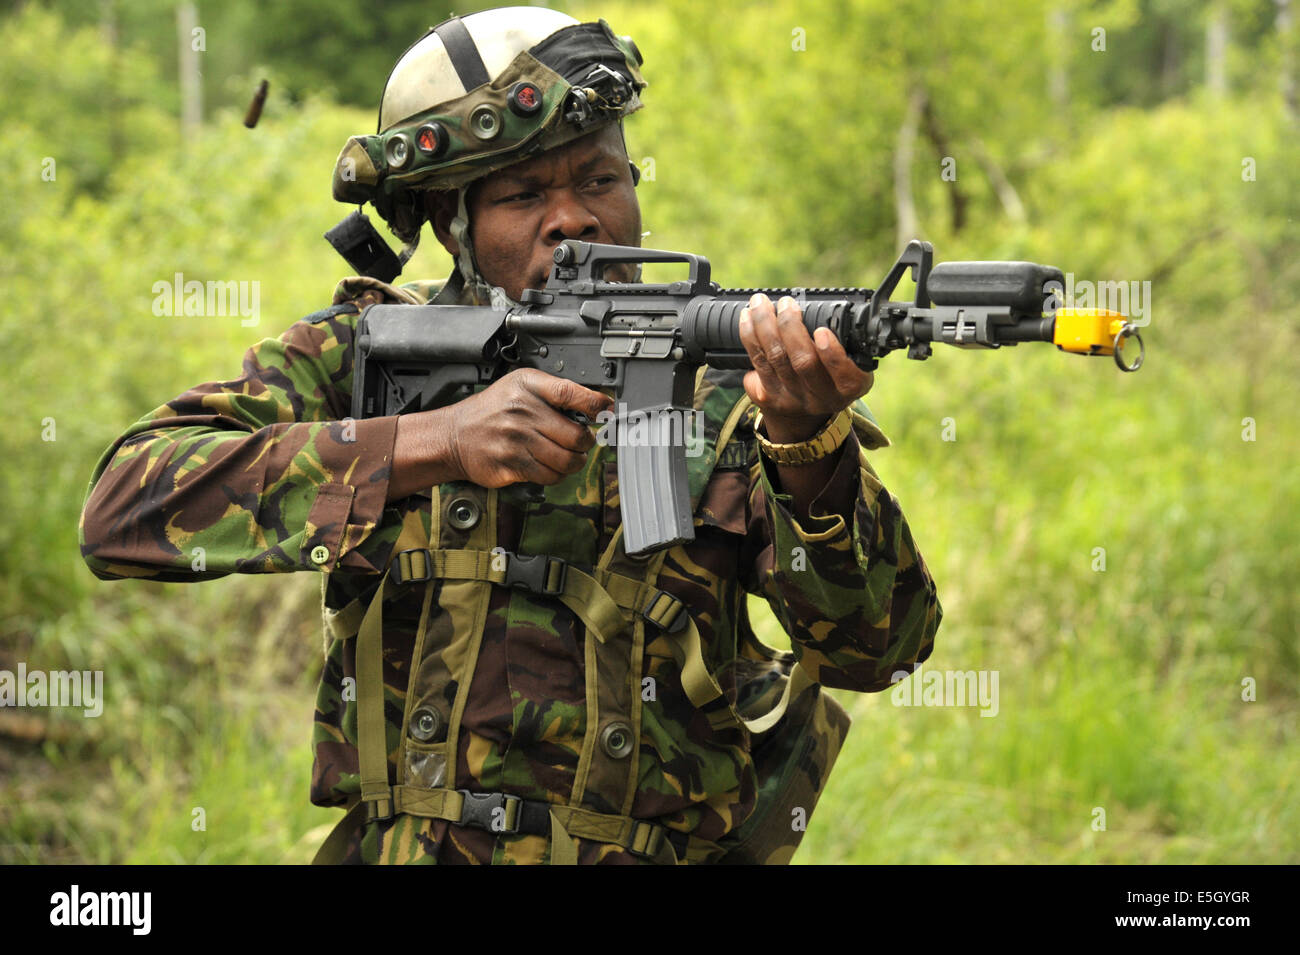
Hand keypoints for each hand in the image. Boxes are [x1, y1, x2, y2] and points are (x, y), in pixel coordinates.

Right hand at [389, 369, 611, 499]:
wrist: (454, 435)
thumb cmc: (492, 410)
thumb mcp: (520, 386)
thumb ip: (554, 391)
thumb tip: (596, 404)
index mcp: (527, 387)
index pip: (569, 393)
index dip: (594, 403)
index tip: (606, 409)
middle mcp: (521, 412)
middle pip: (575, 435)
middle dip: (586, 443)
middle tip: (582, 442)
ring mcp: (515, 440)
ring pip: (566, 461)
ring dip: (574, 463)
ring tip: (569, 457)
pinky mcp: (510, 465)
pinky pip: (548, 476)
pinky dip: (555, 475)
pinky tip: (549, 466)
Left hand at [737, 294, 872, 442]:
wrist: (802, 413)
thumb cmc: (828, 373)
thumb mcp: (849, 364)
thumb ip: (844, 343)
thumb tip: (822, 307)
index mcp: (849, 387)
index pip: (846, 377)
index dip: (833, 355)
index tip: (822, 331)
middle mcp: (822, 397)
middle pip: (803, 363)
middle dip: (790, 327)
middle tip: (785, 303)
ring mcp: (793, 399)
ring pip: (776, 358)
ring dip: (764, 325)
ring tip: (759, 303)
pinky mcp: (768, 397)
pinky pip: (757, 362)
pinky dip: (749, 336)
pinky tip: (747, 318)